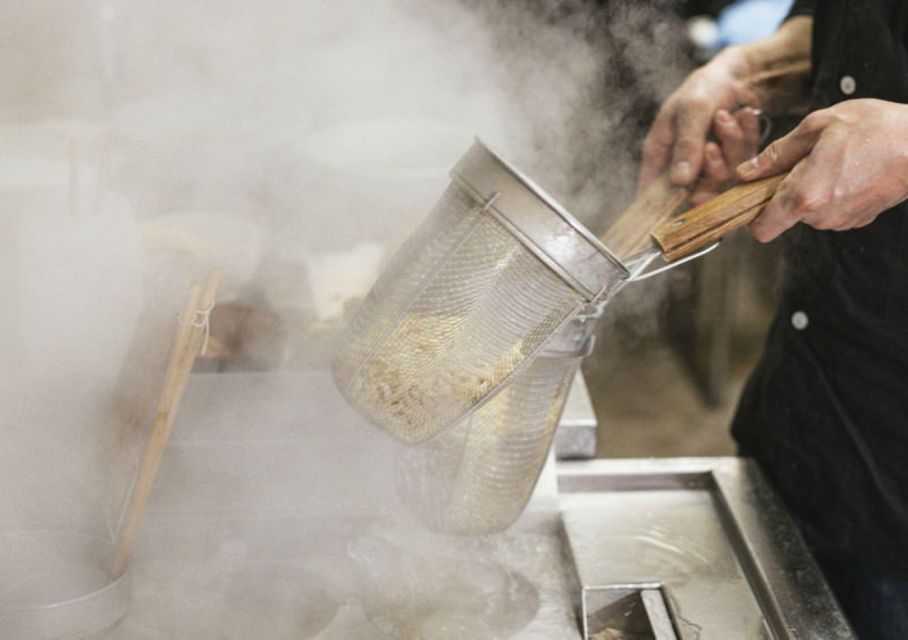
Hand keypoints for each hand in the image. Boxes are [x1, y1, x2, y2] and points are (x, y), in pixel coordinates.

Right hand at [639, 47, 757, 190]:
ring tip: (728, 115)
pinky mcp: (733, 161)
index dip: (662, 207)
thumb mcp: (692, 111)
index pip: (652, 194)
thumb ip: (686, 145)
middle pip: (697, 191)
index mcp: (659, 156)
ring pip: (725, 175)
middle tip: (712, 143)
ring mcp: (710, 166)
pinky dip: (747, 135)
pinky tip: (743, 115)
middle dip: (712, 166)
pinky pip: (744, 160)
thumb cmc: (703, 89)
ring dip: (731, 142)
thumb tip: (679, 181)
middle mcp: (683, 166)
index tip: (681, 204)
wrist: (736, 74)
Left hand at [737, 99, 907, 241]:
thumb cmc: (875, 129)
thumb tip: (747, 171)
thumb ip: (777, 153)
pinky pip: (831, 210)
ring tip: (834, 161)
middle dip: (786, 192)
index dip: (753, 215)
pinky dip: (832, 193)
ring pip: (809, 212)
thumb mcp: (818, 127)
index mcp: (805, 196)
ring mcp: (842, 221)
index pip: (762, 229)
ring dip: (811, 190)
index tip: (756, 196)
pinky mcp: (859, 219)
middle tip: (804, 161)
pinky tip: (849, 170)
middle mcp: (821, 216)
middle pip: (785, 216)